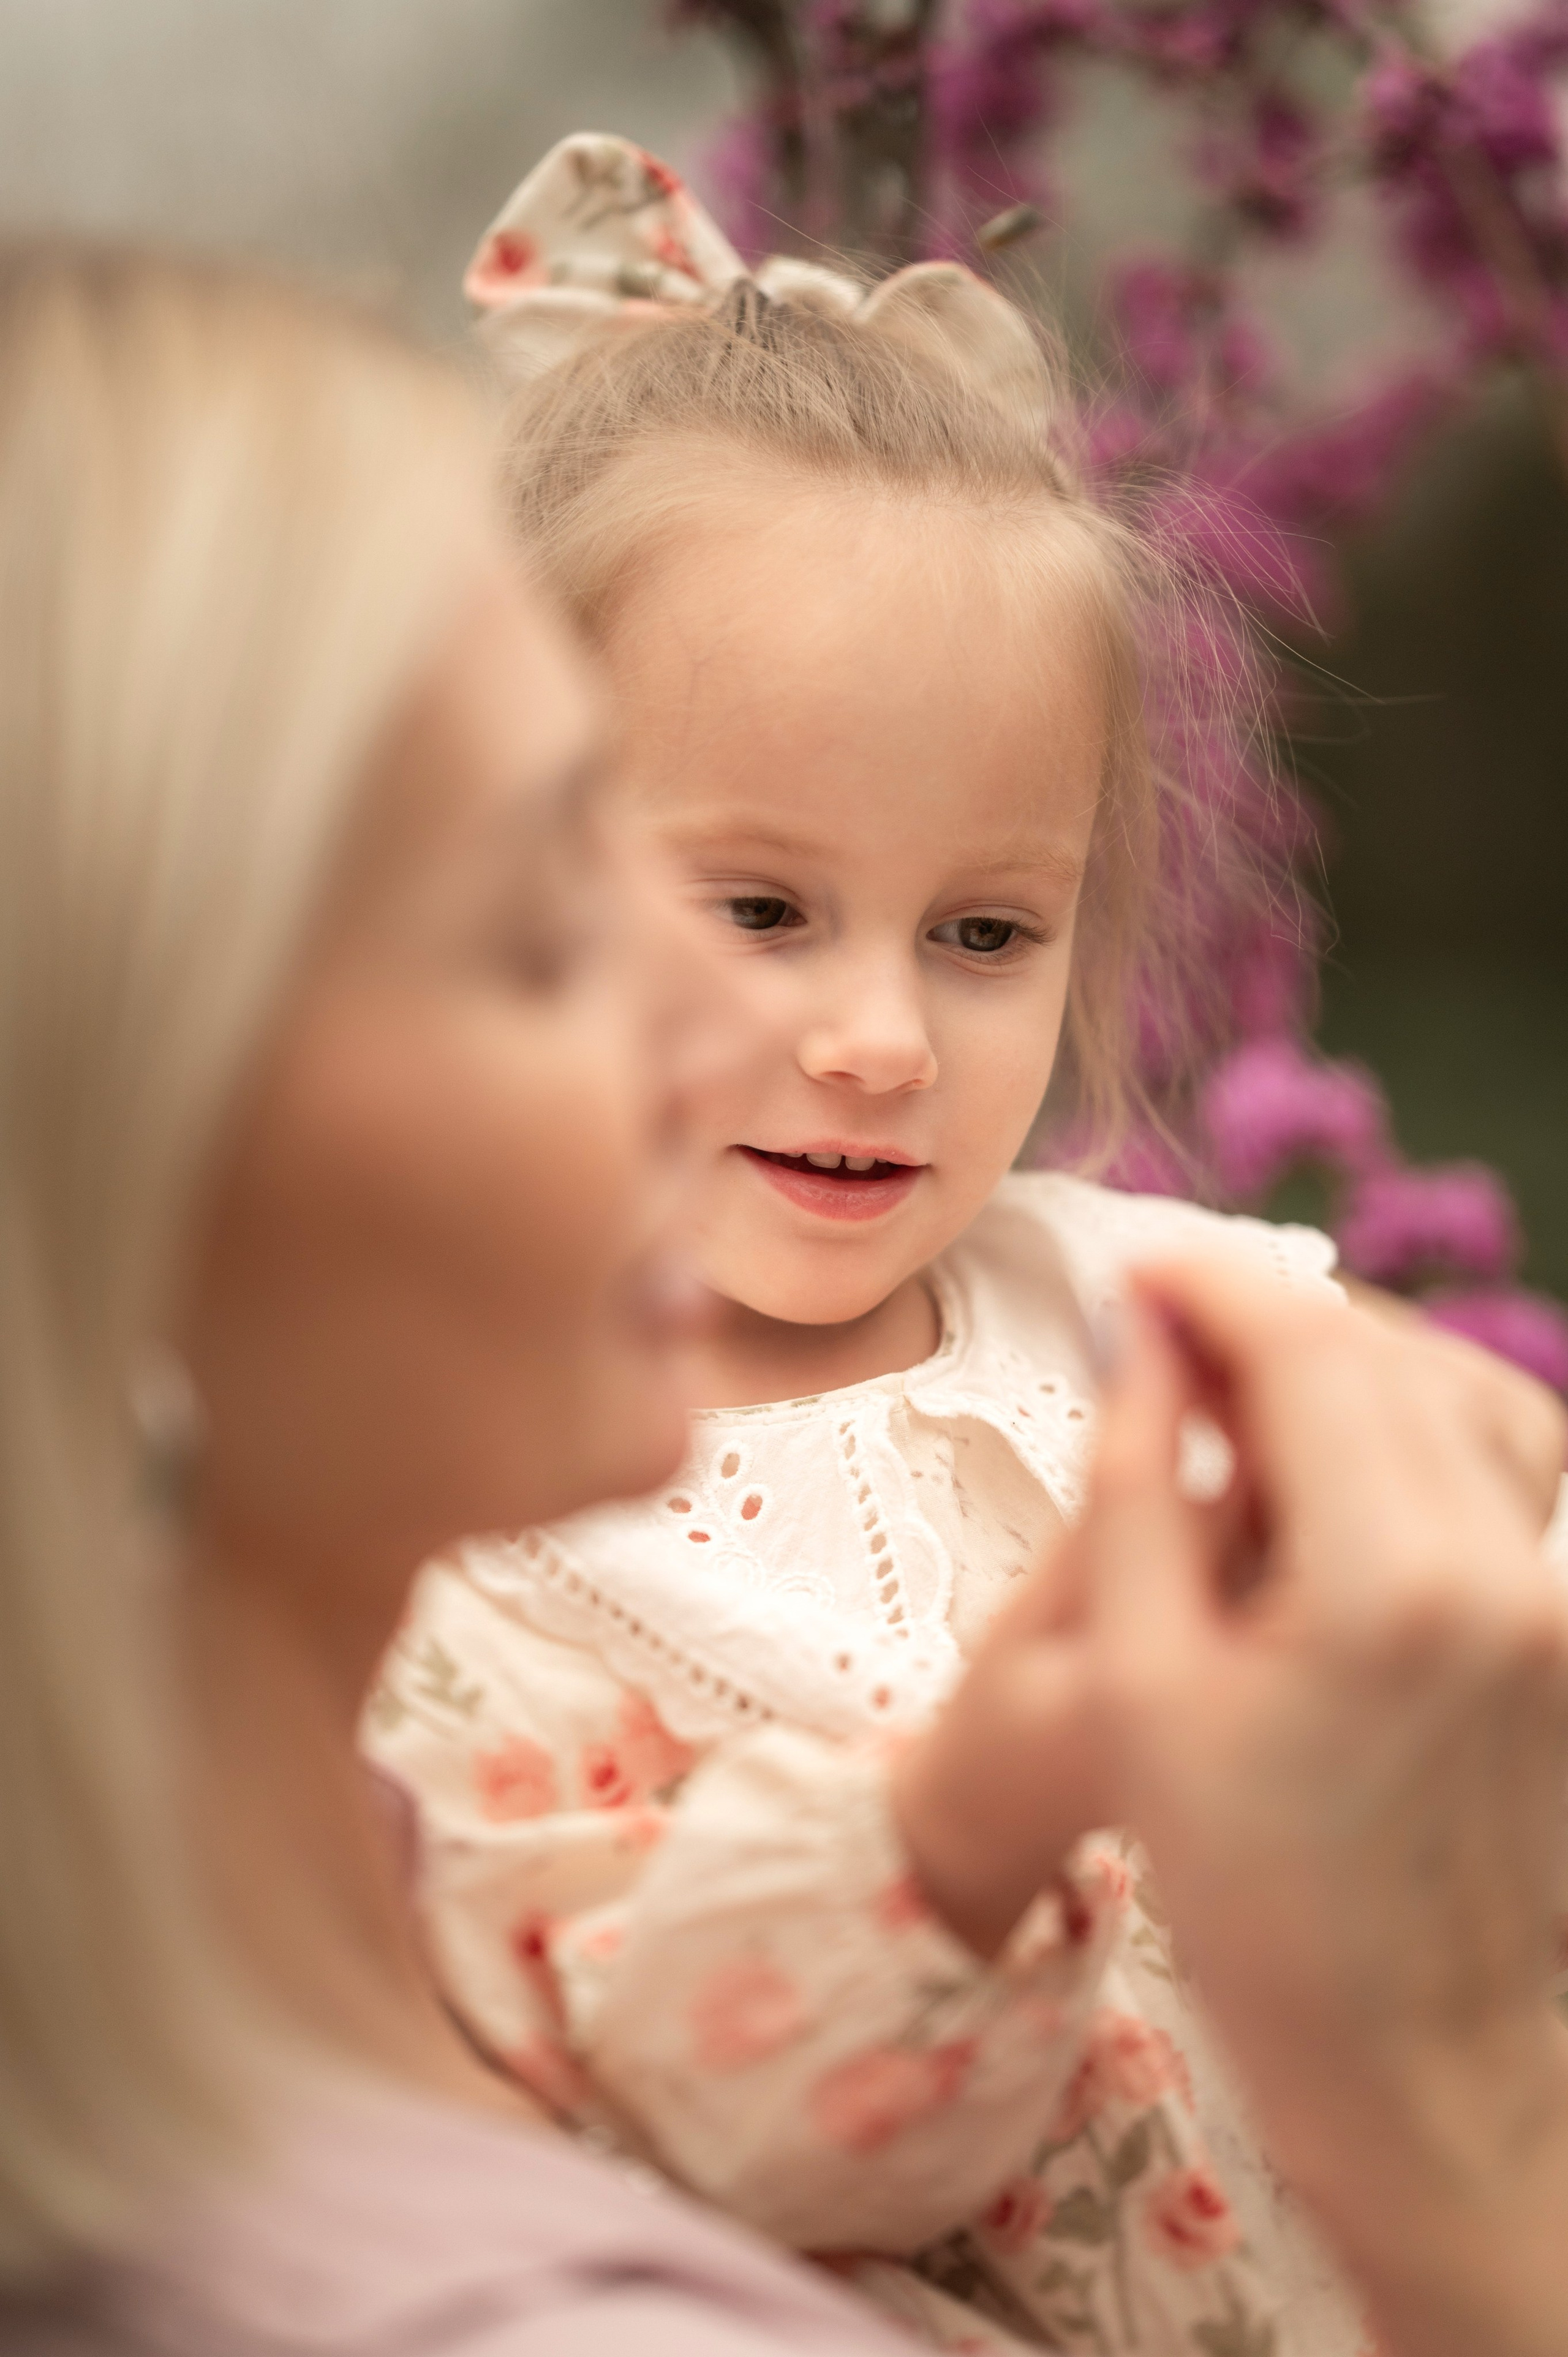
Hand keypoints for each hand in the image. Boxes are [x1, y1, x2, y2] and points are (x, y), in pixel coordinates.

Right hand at [1087, 1262, 1567, 2355]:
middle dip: (1272, 1315)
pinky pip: (1514, 1466)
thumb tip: (1141, 1337)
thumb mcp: (1141, 1687)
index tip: (1136, 1266)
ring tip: (1247, 1372)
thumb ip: (1138, 1483)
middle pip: (1390, 1361)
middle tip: (1168, 1317)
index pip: (1308, 1354)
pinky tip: (1351, 1439)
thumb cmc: (1258, 1901)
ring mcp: (1565, 1601)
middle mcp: (1509, 1570)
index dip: (1211, 1287)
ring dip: (1355, 1359)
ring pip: (1468, 1397)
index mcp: (1393, 1585)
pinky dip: (1428, 1419)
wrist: (1422, 2065)